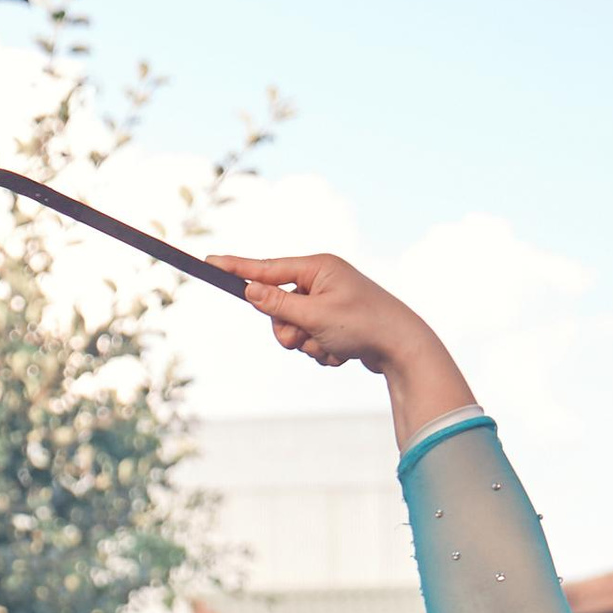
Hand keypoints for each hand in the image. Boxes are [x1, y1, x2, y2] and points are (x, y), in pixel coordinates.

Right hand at [208, 250, 473, 446]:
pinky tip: (342, 351)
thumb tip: (250, 289)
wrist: (402, 347)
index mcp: (317, 267)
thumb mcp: (314, 315)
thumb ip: (278, 303)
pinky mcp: (333, 322)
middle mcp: (321, 280)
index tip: (209, 261)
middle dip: (286, 328)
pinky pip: (309, 340)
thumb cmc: (363, 324)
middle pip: (276, 306)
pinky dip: (320, 350)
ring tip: (329, 346)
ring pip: (291, 328)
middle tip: (305, 336)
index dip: (236, 267)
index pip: (266, 267)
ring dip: (305, 344)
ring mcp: (327, 301)